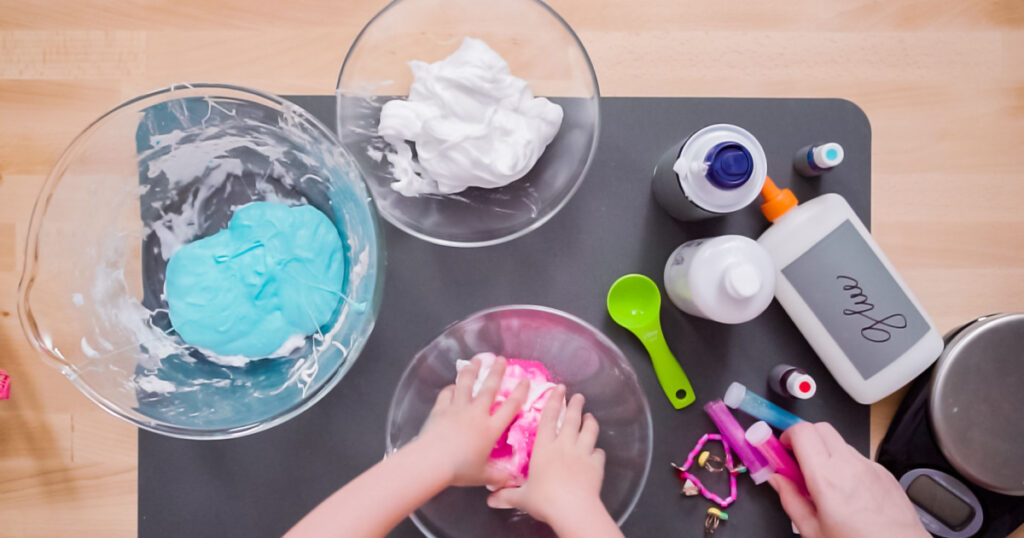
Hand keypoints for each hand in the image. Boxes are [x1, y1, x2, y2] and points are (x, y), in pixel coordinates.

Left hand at [416, 355, 528, 487]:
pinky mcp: (440, 409)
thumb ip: (498, 476)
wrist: (432, 461)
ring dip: (472, 370)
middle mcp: (476, 413)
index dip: (520, 392)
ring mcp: (457, 408)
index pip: (510, 407)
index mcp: (490, 429)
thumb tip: (512, 481)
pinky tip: (452, 386)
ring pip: (466, 383)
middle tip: (501, 359)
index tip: (525, 381)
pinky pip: (447, 394)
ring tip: (476, 360)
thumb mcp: (483, 475)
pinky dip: (451, 388)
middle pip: (489, 388)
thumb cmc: (460, 469)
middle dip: (497, 372)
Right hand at [486, 388, 619, 537]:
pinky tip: (597, 451)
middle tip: (579, 396)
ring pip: (589, 431)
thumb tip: (490, 500)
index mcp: (544, 448)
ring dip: (590, 422)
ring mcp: (582, 453)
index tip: (559, 388)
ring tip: (590, 416)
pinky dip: (598, 451)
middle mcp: (564, 445)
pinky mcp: (596, 465)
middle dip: (575, 405)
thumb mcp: (522, 497)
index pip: (548, 418)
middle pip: (571, 419)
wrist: (572, 508)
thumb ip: (507, 495)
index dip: (553, 401)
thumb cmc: (544, 499)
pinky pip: (599, 454)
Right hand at [771, 422, 927, 537]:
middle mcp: (850, 465)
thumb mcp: (812, 531)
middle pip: (820, 427)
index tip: (781, 452)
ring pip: (839, 442)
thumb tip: (777, 481)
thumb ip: (790, 500)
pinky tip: (847, 491)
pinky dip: (846, 465)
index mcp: (827, 479)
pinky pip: (858, 458)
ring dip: (825, 453)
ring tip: (823, 483)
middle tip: (797, 463)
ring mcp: (870, 466)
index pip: (802, 431)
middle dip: (804, 439)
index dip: (787, 437)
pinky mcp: (884, 472)